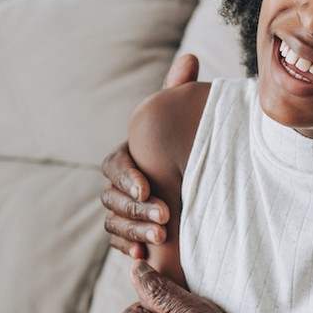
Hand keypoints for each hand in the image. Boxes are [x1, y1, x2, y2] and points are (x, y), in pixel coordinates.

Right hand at [100, 54, 199, 257]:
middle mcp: (119, 183)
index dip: (128, 178)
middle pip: (112, 198)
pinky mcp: (130, 232)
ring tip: (162, 237)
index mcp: (127, 156)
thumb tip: (189, 58)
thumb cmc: (186, 144)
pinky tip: (145, 255)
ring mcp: (122, 209)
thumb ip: (181, 92)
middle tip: (165, 218)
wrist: (199, 183)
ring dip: (135, 230)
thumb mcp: (185, 118)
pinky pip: (119, 242)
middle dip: (136, 208)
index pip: (115, 166)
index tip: (149, 188)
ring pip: (114, 221)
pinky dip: (130, 248)